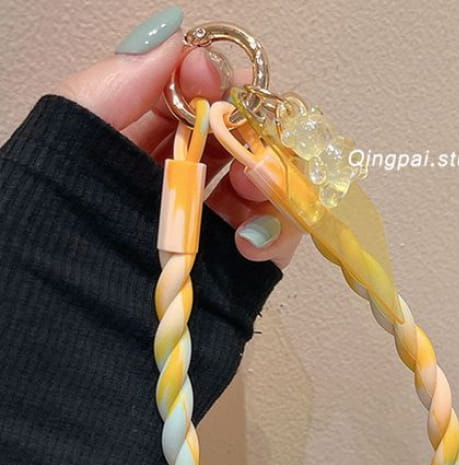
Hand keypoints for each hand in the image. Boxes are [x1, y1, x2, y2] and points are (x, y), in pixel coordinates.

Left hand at [55, 12, 300, 269]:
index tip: (209, 76)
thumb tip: (179, 38)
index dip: (212, 81)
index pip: (200, 99)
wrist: (65, 309)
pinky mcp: (237, 265)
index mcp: (148, 142)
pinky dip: (275, 234)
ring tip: (252, 189)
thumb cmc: (60, 215)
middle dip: (252, 134)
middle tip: (246, 140)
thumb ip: (122, 81)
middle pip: (245, 140)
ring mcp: (215, 222)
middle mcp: (187, 178)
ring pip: (269, 186)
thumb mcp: (76, 133)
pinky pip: (275, 240)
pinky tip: (249, 241)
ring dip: (270, 180)